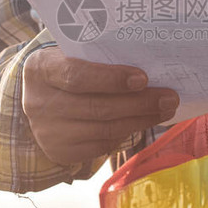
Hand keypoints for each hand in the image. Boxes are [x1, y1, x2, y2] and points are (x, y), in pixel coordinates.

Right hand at [22, 46, 178, 165]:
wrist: (39, 99)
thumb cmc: (66, 69)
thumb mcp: (72, 55)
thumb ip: (99, 57)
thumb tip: (149, 64)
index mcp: (40, 69)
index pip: (77, 75)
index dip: (111, 78)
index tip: (143, 78)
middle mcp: (38, 103)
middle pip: (96, 107)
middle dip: (139, 103)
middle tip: (169, 97)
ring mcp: (47, 132)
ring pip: (104, 129)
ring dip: (140, 119)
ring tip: (165, 109)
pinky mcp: (60, 152)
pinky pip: (102, 145)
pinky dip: (127, 132)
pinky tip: (143, 121)